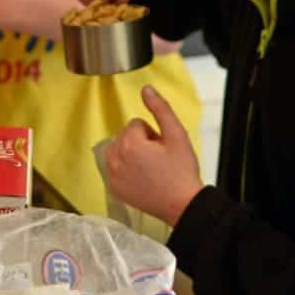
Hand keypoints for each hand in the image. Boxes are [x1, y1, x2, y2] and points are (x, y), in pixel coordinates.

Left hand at [106, 85, 203, 226]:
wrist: (182, 204)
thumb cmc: (181, 172)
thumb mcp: (177, 135)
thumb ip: (160, 109)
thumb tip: (146, 89)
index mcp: (130, 144)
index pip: (136, 124)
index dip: (152, 133)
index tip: (162, 147)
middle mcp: (115, 159)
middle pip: (125, 136)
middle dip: (141, 143)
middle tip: (159, 158)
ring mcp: (112, 175)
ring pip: (118, 150)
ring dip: (131, 154)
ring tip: (151, 167)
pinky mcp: (114, 188)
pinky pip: (115, 168)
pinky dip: (126, 170)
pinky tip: (142, 178)